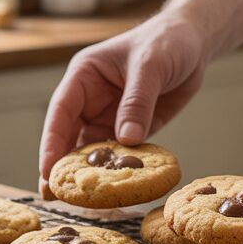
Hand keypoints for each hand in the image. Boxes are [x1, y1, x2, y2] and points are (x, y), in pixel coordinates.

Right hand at [39, 14, 207, 193]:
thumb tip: (126, 140)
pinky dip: (118, 171)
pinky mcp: (131, 128)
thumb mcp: (150, 66)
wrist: (194, 42)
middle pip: (69, 137)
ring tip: (81, 201)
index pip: (60, 113)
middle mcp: (91, 99)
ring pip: (93, 149)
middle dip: (63, 166)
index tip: (48, 171)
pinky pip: (120, 153)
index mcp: (83, 77)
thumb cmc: (166, 42)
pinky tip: (116, 190)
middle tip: (55, 196)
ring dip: (89, 173)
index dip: (51, 143)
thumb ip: (137, 102)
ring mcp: (110, 116)